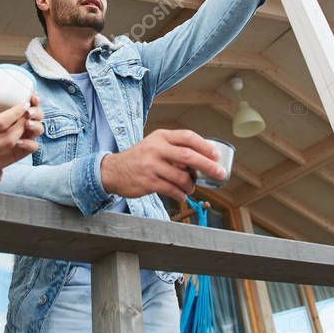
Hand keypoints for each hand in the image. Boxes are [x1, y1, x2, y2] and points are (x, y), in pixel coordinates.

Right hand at [0, 80, 39, 164]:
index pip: (0, 124)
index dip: (15, 114)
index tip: (23, 104)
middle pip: (9, 138)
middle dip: (22, 124)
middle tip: (27, 112)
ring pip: (8, 146)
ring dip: (19, 133)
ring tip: (23, 120)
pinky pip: (2, 151)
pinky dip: (12, 141)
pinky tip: (14, 131)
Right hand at [99, 129, 224, 201]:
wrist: (113, 171)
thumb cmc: (139, 158)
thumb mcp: (154, 145)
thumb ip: (175, 148)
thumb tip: (203, 159)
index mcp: (161, 137)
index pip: (187, 137)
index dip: (204, 146)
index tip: (216, 155)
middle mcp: (156, 149)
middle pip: (188, 156)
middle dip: (208, 166)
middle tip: (220, 173)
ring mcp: (152, 166)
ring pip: (181, 177)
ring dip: (191, 185)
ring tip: (191, 187)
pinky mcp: (148, 182)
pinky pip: (172, 190)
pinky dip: (181, 194)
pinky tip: (182, 195)